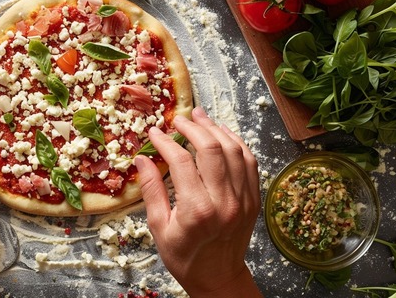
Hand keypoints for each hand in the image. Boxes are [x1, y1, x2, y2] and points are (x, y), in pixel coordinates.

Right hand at [136, 107, 261, 296]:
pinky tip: (222, 133)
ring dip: (215, 129)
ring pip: (234, 150)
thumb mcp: (159, 227)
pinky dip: (236, 142)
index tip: (154, 133)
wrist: (218, 278)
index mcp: (198, 211)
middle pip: (211, 149)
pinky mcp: (253, 198)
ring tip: (199, 117)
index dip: (166, 142)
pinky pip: (249, 161)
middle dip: (193, 128)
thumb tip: (141, 159)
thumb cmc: (184, 257)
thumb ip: (151, 191)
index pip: (181, 161)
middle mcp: (225, 202)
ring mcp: (244, 199)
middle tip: (178, 119)